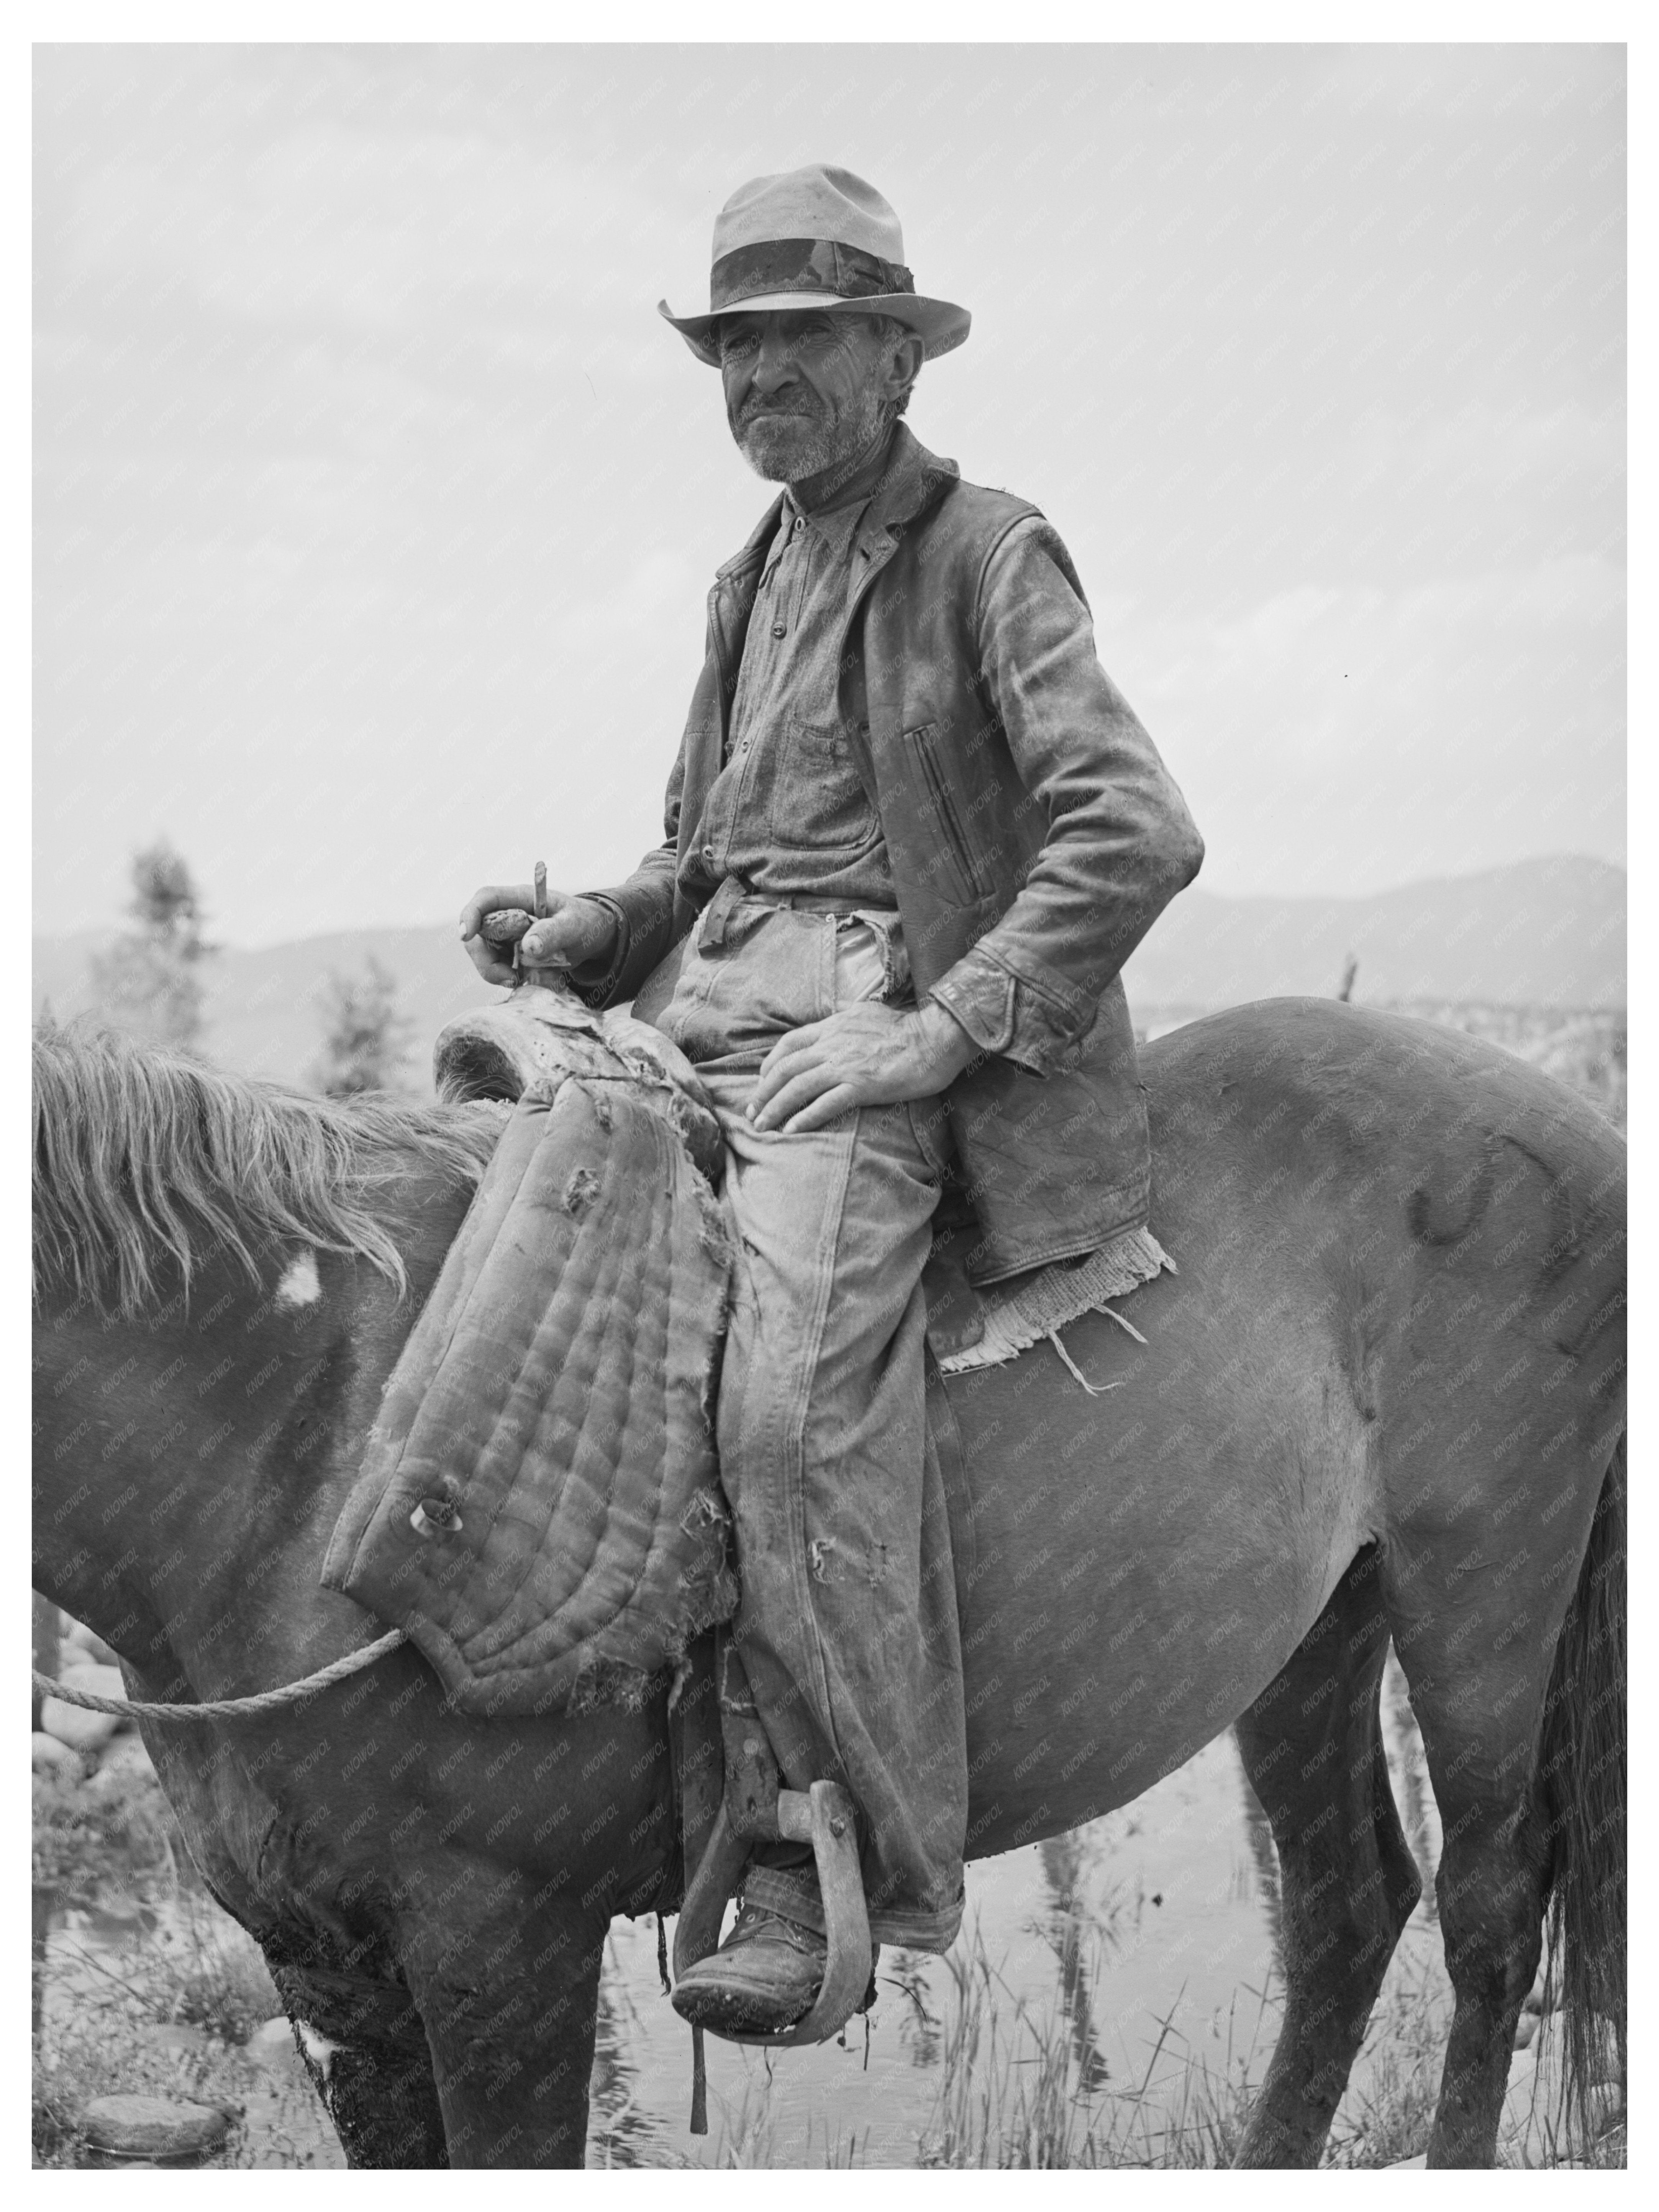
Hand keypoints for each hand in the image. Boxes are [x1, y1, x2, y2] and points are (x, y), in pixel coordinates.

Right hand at [458, 884, 619, 986]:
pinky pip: (501, 971)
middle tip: (510, 979)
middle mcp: (506, 917)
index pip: (486, 899)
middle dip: (486, 960)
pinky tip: (539, 978)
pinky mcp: (510, 956)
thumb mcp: (574, 925)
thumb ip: (553, 932)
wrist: (593, 938)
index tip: (466, 935)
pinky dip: (515, 979)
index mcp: (519, 898)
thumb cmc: (583, 922)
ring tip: (530, 979)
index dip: (470, 914)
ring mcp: (505, 937)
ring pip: (486, 958)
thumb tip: (529, 947)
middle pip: (477, 935)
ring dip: (501, 974)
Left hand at [748, 1001, 980, 1133]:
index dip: (770, 1064)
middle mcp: (833, 1044)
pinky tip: (792, 1130)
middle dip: (764, 1091)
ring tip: (762, 1125)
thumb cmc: (907, 1030)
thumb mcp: (868, 1013)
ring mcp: (846, 1065)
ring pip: (799, 1087)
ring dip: (776, 1107)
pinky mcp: (862, 1085)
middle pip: (786, 1068)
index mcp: (833, 1026)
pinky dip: (805, 1117)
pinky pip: (826, 1104)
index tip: (762, 1081)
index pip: (789, 1044)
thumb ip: (847, 1019)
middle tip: (752, 1111)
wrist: (935, 1038)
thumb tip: (838, 1018)